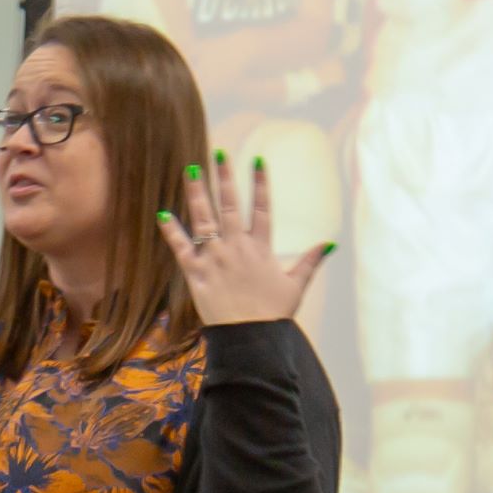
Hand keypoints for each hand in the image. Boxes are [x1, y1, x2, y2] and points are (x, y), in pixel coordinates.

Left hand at [162, 151, 330, 327]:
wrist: (250, 338)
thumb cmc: (273, 315)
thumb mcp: (296, 286)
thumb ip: (310, 262)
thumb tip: (330, 244)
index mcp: (261, 249)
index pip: (262, 209)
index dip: (260, 184)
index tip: (258, 161)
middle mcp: (237, 248)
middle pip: (230, 206)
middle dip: (224, 178)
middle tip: (218, 154)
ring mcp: (215, 259)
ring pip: (204, 219)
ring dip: (197, 193)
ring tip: (191, 169)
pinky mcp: (196, 273)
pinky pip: (182, 248)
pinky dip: (172, 232)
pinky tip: (163, 214)